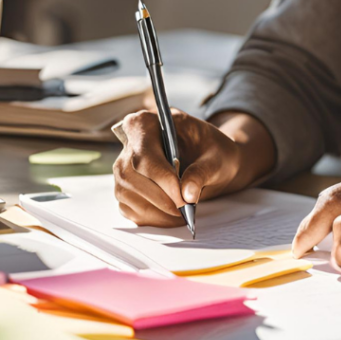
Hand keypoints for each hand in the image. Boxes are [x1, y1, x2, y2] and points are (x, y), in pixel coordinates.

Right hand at [112, 109, 274, 226]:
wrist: (210, 159)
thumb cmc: (212, 151)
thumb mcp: (216, 156)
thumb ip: (202, 171)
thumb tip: (188, 195)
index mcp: (148, 122)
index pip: (144, 153)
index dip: (161, 178)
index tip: (182, 198)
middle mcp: (129, 142)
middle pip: (132, 176)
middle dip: (160, 198)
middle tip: (185, 210)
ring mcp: (124, 166)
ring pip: (127, 193)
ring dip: (156, 210)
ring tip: (182, 215)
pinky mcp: (125, 187)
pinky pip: (129, 208)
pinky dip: (152, 217)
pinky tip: (171, 216)